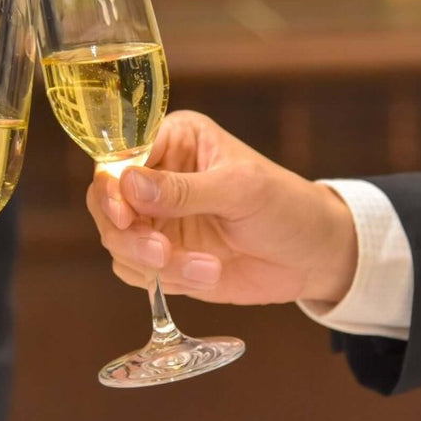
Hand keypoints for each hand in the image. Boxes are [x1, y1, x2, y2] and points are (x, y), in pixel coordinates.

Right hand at [86, 111, 357, 305]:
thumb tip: (128, 183)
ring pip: (117, 240)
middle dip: (129, 233)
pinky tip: (206, 274)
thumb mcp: (240, 190)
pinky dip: (163, 280)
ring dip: (152, 262)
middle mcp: (155, 176)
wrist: (313, 257)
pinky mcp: (161, 256)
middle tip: (162, 253)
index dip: (112, 185)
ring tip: (205, 268)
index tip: (124, 215)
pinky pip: (135, 271)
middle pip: (106, 201)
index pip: (120, 155)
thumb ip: (183, 189)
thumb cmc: (286, 206)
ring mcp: (156, 218)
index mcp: (172, 140)